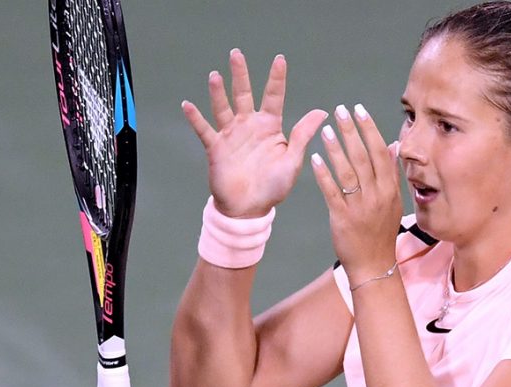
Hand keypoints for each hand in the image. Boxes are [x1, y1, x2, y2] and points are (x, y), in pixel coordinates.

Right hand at [182, 49, 327, 217]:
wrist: (250, 209)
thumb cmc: (274, 187)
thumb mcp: (293, 160)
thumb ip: (302, 135)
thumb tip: (322, 111)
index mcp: (270, 127)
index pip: (274, 96)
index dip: (276, 78)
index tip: (279, 58)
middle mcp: (249, 126)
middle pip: (244, 94)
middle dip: (241, 74)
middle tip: (237, 53)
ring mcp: (231, 135)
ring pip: (223, 107)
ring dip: (218, 92)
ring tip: (215, 75)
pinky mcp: (216, 148)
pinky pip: (204, 130)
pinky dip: (195, 118)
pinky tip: (187, 104)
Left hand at [311, 104, 401, 282]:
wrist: (374, 265)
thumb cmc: (381, 232)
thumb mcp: (393, 201)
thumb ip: (392, 173)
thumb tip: (393, 145)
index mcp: (390, 189)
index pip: (380, 152)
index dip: (369, 129)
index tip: (359, 110)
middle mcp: (377, 195)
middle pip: (364, 157)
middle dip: (352, 131)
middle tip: (341, 110)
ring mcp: (360, 207)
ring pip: (348, 172)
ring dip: (337, 149)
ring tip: (326, 129)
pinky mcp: (343, 218)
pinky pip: (333, 193)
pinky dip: (324, 175)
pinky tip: (315, 159)